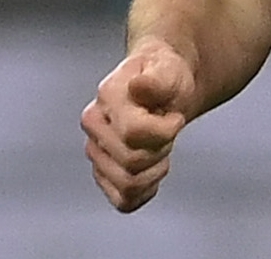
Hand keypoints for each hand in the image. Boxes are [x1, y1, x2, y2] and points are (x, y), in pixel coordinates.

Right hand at [81, 40, 195, 211]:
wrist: (164, 86)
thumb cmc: (167, 76)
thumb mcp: (171, 69)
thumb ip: (158, 79)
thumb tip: (139, 86)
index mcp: (107, 96)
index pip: (134, 133)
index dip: (166, 130)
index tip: (176, 117)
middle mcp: (94, 126)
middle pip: (132, 162)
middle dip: (162, 148)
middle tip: (168, 129)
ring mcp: (95, 152)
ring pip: (128, 185)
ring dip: (155, 170)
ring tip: (160, 146)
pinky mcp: (103, 174)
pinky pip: (124, 200)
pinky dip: (145, 189)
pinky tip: (153, 167)